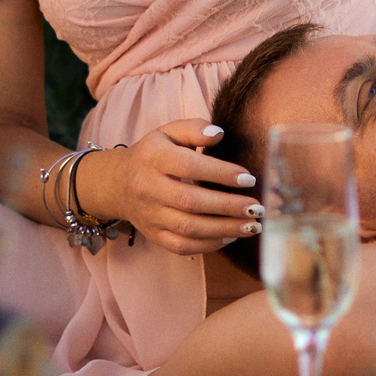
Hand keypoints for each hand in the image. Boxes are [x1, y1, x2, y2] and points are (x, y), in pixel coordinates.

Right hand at [74, 120, 259, 255]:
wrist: (119, 183)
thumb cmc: (154, 154)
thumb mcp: (168, 132)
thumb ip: (194, 128)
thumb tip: (219, 133)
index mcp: (153, 158)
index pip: (189, 167)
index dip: (221, 173)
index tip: (249, 179)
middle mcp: (148, 188)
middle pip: (191, 202)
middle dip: (228, 207)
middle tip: (257, 207)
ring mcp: (149, 215)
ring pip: (188, 228)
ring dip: (224, 229)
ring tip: (252, 226)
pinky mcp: (153, 235)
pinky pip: (181, 246)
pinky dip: (209, 245)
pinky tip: (230, 236)